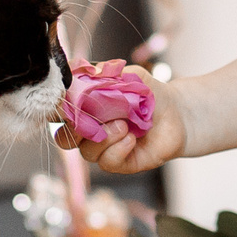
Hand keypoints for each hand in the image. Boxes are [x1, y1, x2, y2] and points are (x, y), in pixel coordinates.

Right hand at [52, 61, 184, 174]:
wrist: (178, 113)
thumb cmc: (151, 94)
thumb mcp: (128, 76)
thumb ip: (104, 74)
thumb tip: (80, 73)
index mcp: (86, 109)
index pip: (60, 113)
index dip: (57, 110)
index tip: (66, 101)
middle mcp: (91, 131)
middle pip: (64, 138)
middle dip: (74, 128)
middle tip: (90, 117)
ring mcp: (105, 148)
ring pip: (87, 151)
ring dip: (104, 137)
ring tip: (124, 124)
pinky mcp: (121, 163)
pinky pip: (107, 162)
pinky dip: (117, 149)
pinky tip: (131, 138)